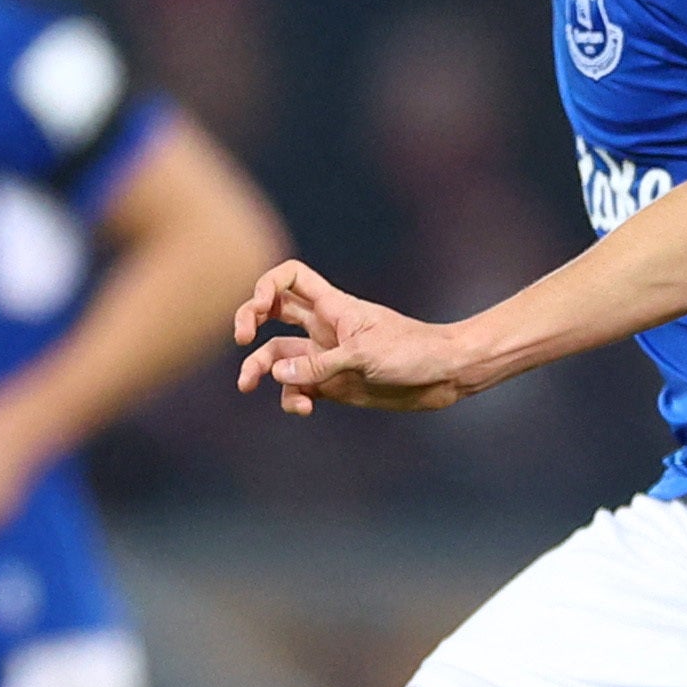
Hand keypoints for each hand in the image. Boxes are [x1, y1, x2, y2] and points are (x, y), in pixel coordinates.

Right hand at [231, 258, 477, 414]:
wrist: (446, 376)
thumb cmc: (413, 353)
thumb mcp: (365, 356)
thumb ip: (320, 366)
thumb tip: (276, 375)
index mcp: (333, 307)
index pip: (291, 278)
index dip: (268, 285)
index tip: (261, 308)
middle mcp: (324, 329)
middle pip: (273, 313)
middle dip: (249, 320)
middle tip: (240, 338)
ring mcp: (327, 357)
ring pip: (279, 357)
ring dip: (260, 368)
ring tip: (248, 385)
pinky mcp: (334, 385)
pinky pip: (299, 389)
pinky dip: (293, 398)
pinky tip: (304, 408)